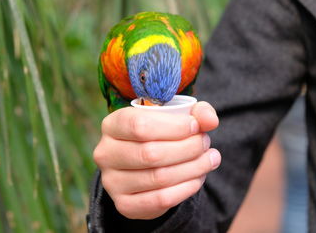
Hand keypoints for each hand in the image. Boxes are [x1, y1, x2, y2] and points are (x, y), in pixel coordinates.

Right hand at [93, 101, 220, 219]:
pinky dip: (185, 189)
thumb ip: (196, 112)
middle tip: (205, 143)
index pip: (140, 125)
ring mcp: (112, 181)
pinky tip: (198, 178)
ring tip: (209, 159)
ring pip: (158, 178)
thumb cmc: (162, 133)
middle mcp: (105, 153)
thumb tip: (210, 120)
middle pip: (150, 153)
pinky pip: (160, 199)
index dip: (174, 127)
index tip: (196, 126)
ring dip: (193, 168)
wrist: (145, 164)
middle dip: (188, 148)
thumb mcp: (176, 116)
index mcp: (112, 124)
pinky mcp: (124, 204)